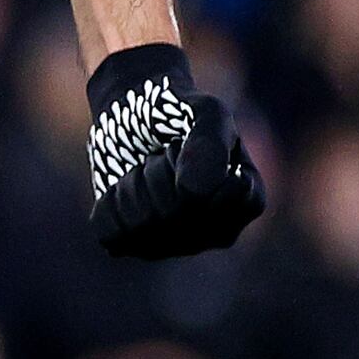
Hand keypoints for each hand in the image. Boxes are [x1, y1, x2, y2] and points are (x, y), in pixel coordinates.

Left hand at [84, 44, 263, 259]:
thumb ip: (210, 145)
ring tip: (145, 169)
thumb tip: (196, 193)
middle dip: (158, 170)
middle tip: (162, 153)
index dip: (191, 160)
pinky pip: (112, 233)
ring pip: (141, 223)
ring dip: (133, 183)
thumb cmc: (178, 110)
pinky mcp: (137, 247)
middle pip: (173, 212)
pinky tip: (124, 188)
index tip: (190, 143)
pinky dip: (109, 201)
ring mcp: (178, 246)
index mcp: (248, 202)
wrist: (132, 113)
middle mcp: (218, 234)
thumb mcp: (204, 111)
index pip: (209, 195)